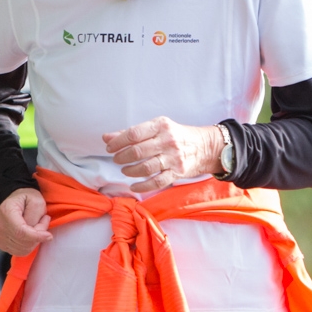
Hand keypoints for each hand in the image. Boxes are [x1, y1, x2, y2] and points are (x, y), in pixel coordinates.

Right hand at [0, 187, 50, 255]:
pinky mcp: (0, 243)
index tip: (48, 236)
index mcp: (6, 211)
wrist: (15, 201)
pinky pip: (18, 252)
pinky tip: (30, 236)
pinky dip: (28, 247)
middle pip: (22, 242)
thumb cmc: (26, 198)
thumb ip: (36, 216)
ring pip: (21, 249)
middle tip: (43, 223)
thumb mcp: (36, 200)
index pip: (20, 231)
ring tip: (37, 228)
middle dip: (37, 237)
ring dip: (34, 242)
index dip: (36, 236)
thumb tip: (36, 233)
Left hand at [103, 116, 224, 193]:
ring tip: (124, 169)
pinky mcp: (178, 172)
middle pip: (137, 151)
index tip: (110, 147)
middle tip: (116, 159)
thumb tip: (106, 137)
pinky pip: (156, 182)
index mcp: (161, 125)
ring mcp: (173, 158)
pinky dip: (142, 185)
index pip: (134, 134)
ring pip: (145, 167)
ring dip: (130, 170)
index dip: (117, 142)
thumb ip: (132, 133)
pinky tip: (133, 185)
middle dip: (121, 157)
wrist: (205, 147)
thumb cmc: (176, 136)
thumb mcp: (157, 128)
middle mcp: (168, 140)